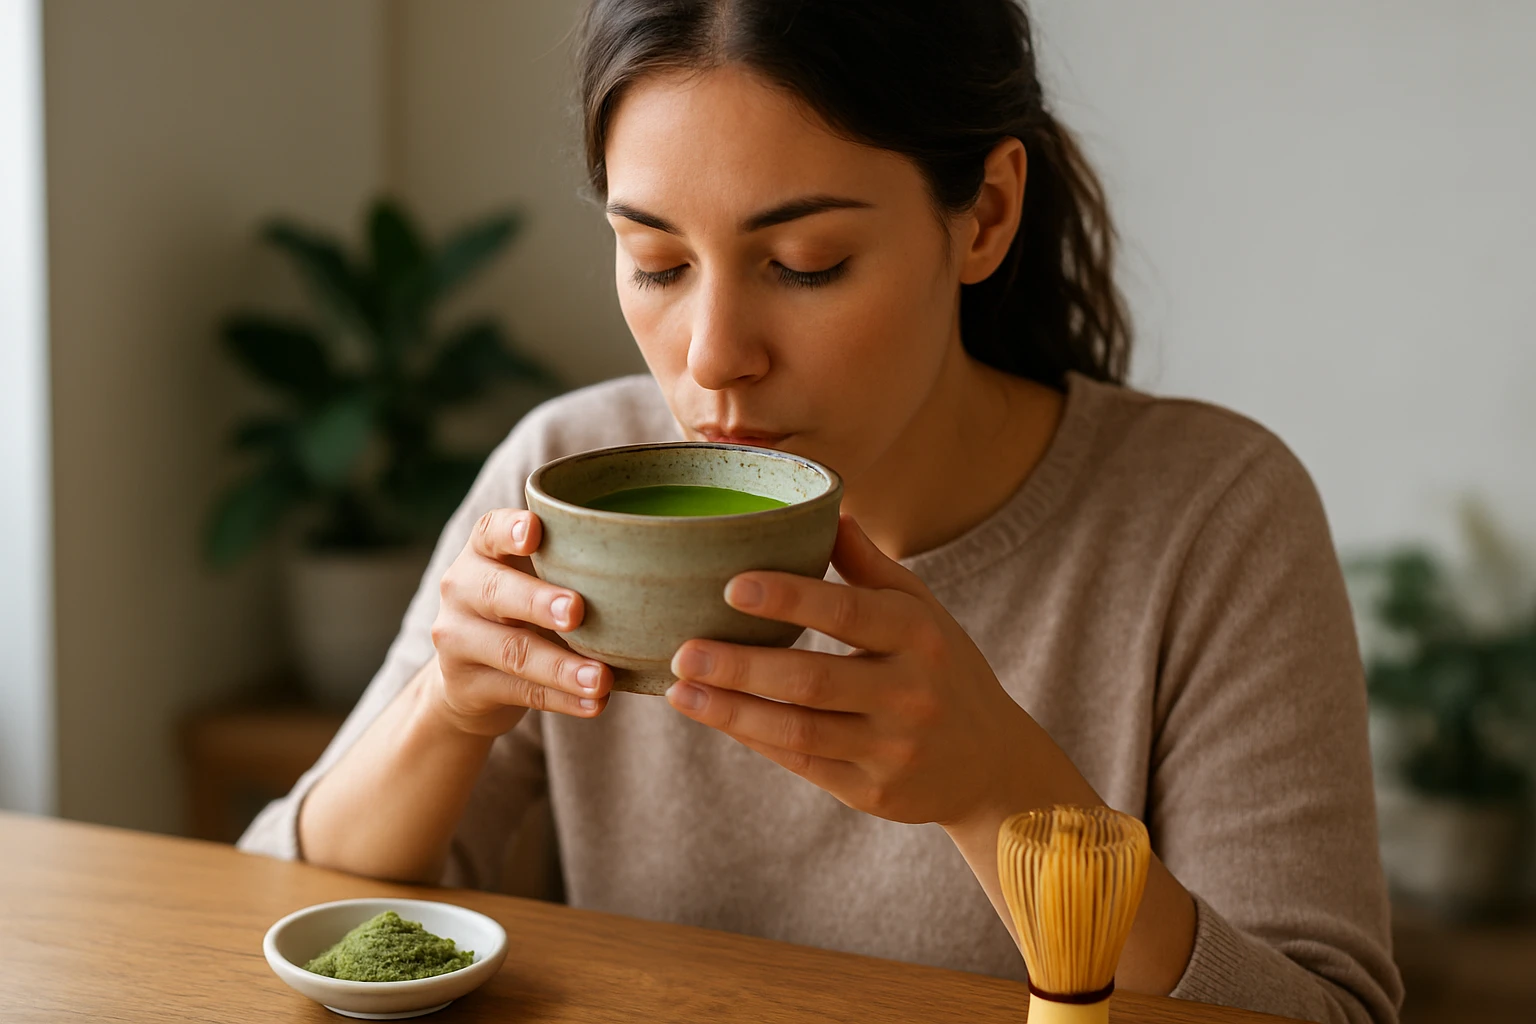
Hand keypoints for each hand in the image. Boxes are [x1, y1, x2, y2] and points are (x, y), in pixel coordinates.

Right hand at [428, 508, 612, 735]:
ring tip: (602, 678)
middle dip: (539, 602)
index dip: (510, 530)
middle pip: (496, 592)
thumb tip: (655, 560)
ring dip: (562, 667)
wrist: (469, 677)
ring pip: (513, 652)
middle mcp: (462, 590)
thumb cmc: (521, 610)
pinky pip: (520, 693)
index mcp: (482, 553)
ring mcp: (458, 640)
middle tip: (578, 611)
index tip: (535, 531)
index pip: (489, 531)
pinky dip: (562, 699)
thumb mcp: (530, 579)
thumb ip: (568, 565)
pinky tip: (595, 704)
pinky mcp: (468, 686)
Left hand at [665, 514, 1075, 828]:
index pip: (847, 613)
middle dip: (741, 666)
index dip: (789, 598)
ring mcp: (892, 748)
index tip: (730, 586)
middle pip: (812, 680)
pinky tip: (715, 717)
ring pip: (800, 730)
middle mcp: (909, 692)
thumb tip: (827, 507)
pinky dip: (754, 739)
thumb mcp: (922, 610)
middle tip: (683, 650)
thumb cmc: (942, 668)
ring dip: (733, 711)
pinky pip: (803, 764)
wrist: (992, 763)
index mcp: (919, 634)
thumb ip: (870, 566)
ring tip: (680, 691)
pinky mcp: (873, 792)